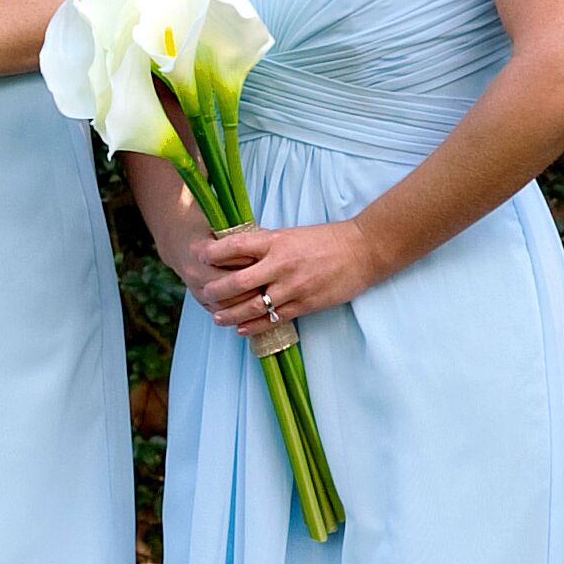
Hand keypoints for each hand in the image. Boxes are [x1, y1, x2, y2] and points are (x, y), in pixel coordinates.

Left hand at [185, 218, 382, 336]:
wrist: (362, 251)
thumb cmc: (325, 240)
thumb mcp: (290, 234)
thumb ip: (265, 245)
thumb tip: (236, 252)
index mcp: (275, 241)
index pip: (235, 246)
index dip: (213, 254)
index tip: (200, 258)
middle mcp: (281, 264)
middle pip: (238, 282)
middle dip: (216, 291)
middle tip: (203, 294)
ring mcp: (293, 286)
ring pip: (253, 305)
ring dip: (231, 314)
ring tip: (217, 318)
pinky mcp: (305, 304)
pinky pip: (274, 318)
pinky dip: (255, 325)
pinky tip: (242, 329)